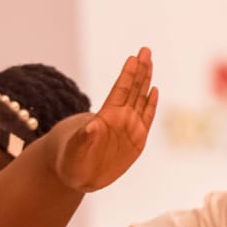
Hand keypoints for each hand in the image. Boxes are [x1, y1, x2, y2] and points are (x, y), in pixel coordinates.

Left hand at [55, 49, 157, 193]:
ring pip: (140, 99)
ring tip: (149, 61)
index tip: (133, 58)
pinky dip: (151, 104)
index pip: (120, 91)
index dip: (127, 75)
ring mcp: (129, 128)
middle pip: (132, 89)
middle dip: (140, 69)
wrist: (78, 176)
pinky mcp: (136, 141)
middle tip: (145, 50)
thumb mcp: (76, 150)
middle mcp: (119, 118)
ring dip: (146, 81)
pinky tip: (154, 90)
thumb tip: (93, 125)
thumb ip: (85, 138)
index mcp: (106, 117)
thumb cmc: (72, 162)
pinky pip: (146, 119)